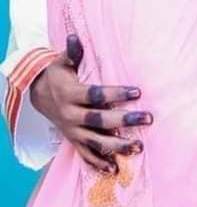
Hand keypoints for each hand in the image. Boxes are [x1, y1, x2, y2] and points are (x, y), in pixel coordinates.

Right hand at [30, 35, 152, 172]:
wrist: (37, 95)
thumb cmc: (57, 75)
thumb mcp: (62, 63)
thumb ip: (72, 52)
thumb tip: (74, 36)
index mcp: (71, 94)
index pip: (97, 95)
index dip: (116, 94)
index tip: (137, 92)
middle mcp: (71, 115)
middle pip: (100, 120)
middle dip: (124, 120)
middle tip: (148, 118)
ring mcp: (72, 131)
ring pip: (96, 142)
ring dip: (117, 146)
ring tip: (139, 146)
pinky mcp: (73, 141)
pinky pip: (86, 155)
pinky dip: (99, 164)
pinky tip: (115, 169)